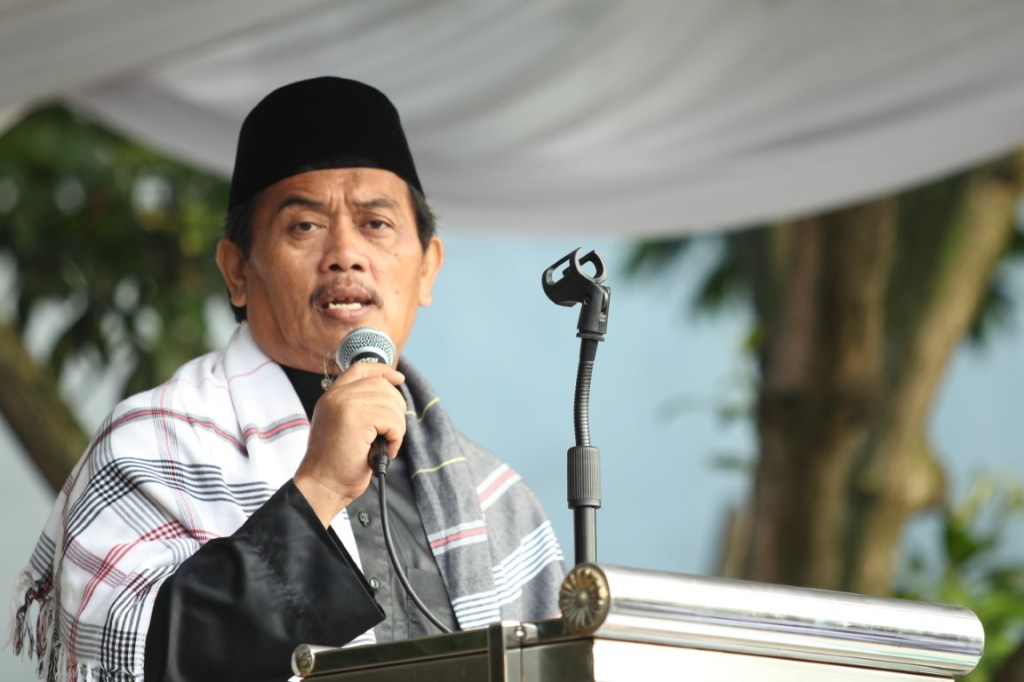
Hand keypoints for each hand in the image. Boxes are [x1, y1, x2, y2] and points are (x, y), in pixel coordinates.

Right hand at [293, 362, 405, 526]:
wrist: (321, 485)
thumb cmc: (334, 464)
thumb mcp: (342, 427)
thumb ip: (357, 408)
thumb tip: (389, 399)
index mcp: (332, 396)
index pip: (361, 368)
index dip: (384, 371)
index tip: (399, 379)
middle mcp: (337, 396)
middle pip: (382, 386)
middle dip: (396, 409)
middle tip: (391, 433)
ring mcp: (346, 404)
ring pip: (391, 404)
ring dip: (397, 427)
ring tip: (386, 445)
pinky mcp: (357, 418)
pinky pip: (392, 420)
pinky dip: (396, 437)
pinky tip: (385, 451)